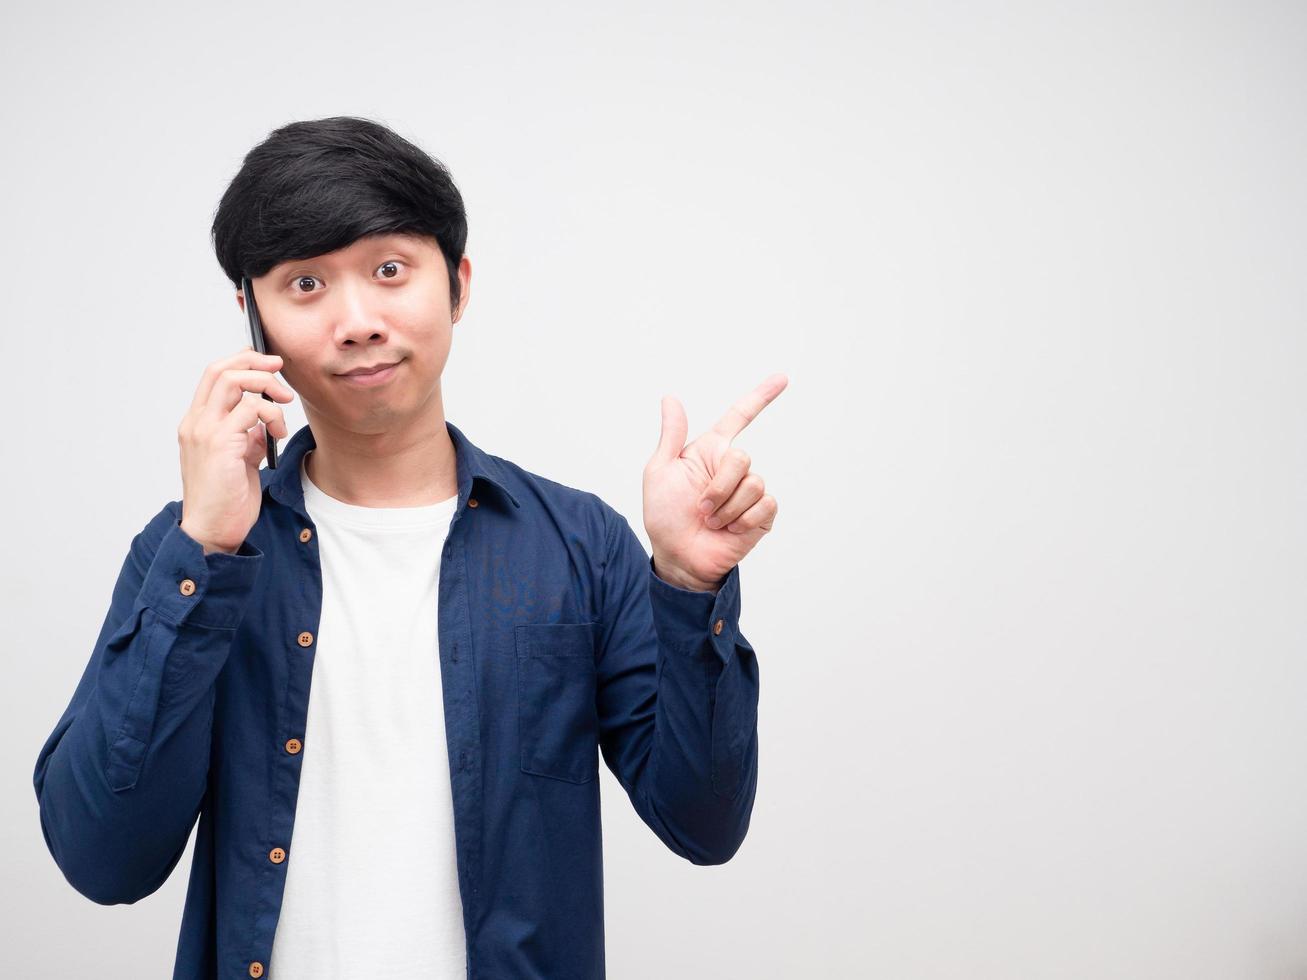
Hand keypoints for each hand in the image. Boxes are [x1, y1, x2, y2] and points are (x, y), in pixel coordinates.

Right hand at [177, 345, 295, 554]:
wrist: (212, 530)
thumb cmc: (225, 500)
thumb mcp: (239, 460)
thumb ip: (246, 438)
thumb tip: (264, 423)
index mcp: (197, 424)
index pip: (214, 376)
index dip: (242, 361)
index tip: (269, 364)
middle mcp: (196, 423)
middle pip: (221, 370)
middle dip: (256, 363)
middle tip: (281, 374)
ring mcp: (205, 431)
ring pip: (234, 381)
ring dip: (266, 387)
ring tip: (284, 407)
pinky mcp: (220, 443)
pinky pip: (251, 409)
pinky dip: (273, 415)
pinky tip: (278, 435)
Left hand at [643, 373, 786, 590]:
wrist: (678, 557)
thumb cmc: (665, 516)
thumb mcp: (659, 473)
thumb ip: (671, 436)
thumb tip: (671, 399)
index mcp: (710, 452)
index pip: (739, 417)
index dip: (761, 397)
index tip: (782, 379)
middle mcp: (733, 468)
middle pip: (741, 458)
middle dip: (717, 487)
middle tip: (700, 508)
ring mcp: (749, 492)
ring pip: (753, 484)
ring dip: (726, 509)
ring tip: (712, 522)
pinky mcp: (762, 515)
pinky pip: (764, 505)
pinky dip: (742, 520)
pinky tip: (730, 530)